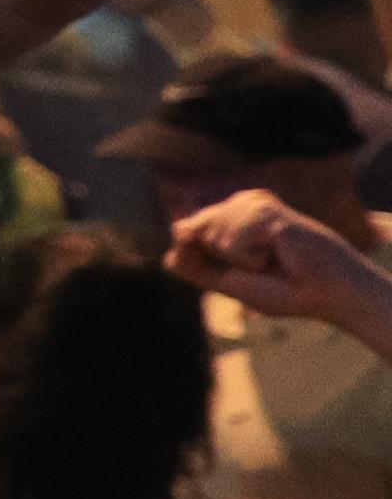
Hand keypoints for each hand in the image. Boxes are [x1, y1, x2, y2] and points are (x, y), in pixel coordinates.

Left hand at [168, 189, 391, 346]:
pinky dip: (250, 257)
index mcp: (227, 217)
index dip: (200, 257)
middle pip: (190, 231)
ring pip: (210, 235)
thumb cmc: (281, 289)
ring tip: (271, 258)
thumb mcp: (226, 281)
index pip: (184, 233)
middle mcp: (237, 204)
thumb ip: (193, 262)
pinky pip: (231, 240)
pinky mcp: (264, 209)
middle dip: (219, 259)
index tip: (242, 268)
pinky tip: (278, 252)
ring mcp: (251, 203)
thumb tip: (175, 230)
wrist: (323, 295)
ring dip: (239, 260)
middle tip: (259, 265)